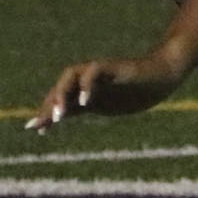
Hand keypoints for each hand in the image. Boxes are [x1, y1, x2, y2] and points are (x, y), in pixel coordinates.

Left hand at [26, 51, 184, 132]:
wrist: (162, 77)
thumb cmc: (133, 91)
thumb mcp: (102, 105)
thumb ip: (80, 109)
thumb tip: (56, 119)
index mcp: (84, 89)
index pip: (59, 97)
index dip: (45, 111)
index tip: (35, 130)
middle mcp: (87, 78)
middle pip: (61, 85)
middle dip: (49, 104)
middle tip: (42, 124)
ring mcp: (99, 70)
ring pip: (71, 74)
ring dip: (62, 94)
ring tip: (58, 115)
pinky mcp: (114, 67)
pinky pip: (94, 71)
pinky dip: (86, 85)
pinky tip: (84, 101)